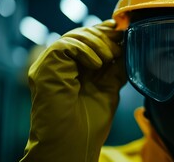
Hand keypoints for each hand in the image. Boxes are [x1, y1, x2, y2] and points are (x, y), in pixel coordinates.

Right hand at [21, 20, 126, 161]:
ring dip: (97, 43)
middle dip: (104, 36)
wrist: (73, 144)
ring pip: (74, 36)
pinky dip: (85, 50)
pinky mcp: (45, 68)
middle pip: (82, 34)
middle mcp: (62, 64)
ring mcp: (51, 65)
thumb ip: (116, 68)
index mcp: (76, 67)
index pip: (89, 38)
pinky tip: (97, 64)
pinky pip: (66, 45)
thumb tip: (128, 46)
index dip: (105, 31)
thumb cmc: (89, 123)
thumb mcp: (110, 87)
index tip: (122, 31)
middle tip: (118, 46)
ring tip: (109, 58)